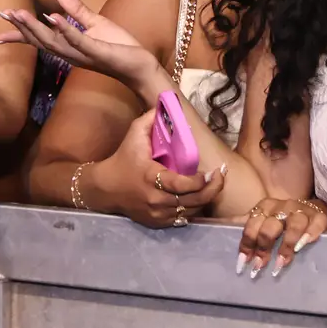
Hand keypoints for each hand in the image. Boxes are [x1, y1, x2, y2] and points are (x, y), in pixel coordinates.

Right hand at [0, 0, 165, 97]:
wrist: (139, 64)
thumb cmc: (118, 45)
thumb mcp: (94, 22)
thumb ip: (74, 8)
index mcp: (67, 45)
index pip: (37, 38)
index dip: (17, 31)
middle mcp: (70, 52)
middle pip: (39, 40)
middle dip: (20, 27)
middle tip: (2, 14)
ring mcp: (82, 53)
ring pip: (52, 41)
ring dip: (35, 27)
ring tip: (19, 13)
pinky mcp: (96, 51)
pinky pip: (77, 40)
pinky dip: (64, 29)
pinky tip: (52, 17)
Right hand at [87, 109, 224, 227]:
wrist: (106, 188)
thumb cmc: (123, 159)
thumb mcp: (134, 135)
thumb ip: (150, 119)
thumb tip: (165, 105)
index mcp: (153, 178)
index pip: (183, 185)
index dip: (201, 181)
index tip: (210, 172)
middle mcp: (157, 200)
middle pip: (194, 201)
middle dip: (212, 190)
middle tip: (220, 178)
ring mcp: (158, 214)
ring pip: (191, 211)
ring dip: (204, 199)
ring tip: (212, 186)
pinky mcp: (158, 223)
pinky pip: (183, 219)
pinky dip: (192, 208)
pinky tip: (197, 197)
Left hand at [236, 197, 326, 278]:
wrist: (312, 211)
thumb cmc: (283, 220)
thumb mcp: (263, 220)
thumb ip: (245, 225)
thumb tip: (216, 227)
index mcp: (265, 206)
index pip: (252, 224)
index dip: (247, 244)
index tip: (243, 264)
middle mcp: (283, 205)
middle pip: (270, 225)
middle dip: (263, 247)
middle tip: (259, 266)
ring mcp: (302, 210)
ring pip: (293, 224)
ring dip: (286, 245)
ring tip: (280, 263)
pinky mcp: (319, 216)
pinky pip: (316, 224)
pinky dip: (309, 234)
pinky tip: (302, 247)